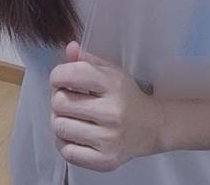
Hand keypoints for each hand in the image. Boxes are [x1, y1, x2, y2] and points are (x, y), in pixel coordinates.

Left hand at [49, 40, 163, 171]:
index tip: (61, 79)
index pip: (70, 74)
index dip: (58, 75)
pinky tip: (75, 135)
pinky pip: (66, 151)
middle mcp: (111, 111)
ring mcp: (108, 139)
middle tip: (68, 100)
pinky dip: (65, 142)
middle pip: (59, 102)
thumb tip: (69, 48)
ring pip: (59, 127)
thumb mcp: (111, 72)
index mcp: (113, 84)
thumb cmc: (126, 96)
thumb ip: (87, 60)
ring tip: (72, 118)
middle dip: (58, 99)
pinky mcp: (104, 161)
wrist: (152, 127)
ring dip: (60, 121)